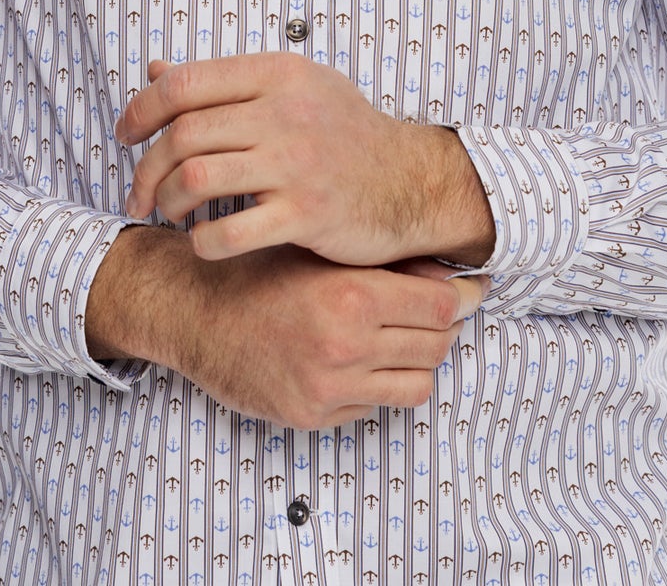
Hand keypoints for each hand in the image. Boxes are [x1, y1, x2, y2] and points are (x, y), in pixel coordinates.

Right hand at [88, 228, 488, 429]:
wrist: (194, 310)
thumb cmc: (258, 268)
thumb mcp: (320, 250)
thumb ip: (382, 263)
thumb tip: (448, 275)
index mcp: (350, 294)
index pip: (441, 305)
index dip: (463, 296)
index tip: (472, 288)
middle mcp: (344, 345)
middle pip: (436, 345)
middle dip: (443, 326)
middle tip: (436, 309)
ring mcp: (329, 387)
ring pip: (415, 383)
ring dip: (417, 359)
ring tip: (402, 336)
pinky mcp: (312, 415)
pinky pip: (375, 405)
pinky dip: (378, 384)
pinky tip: (360, 358)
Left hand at [115, 54, 494, 265]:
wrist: (409, 181)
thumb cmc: (343, 134)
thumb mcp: (292, 89)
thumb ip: (224, 84)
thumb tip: (156, 71)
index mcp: (276, 73)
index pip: (184, 84)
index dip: (140, 110)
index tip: (124, 136)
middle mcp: (284, 111)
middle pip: (182, 136)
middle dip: (146, 170)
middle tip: (138, 194)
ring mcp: (296, 163)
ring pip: (196, 179)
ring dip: (167, 203)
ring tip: (168, 214)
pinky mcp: (307, 213)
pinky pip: (230, 232)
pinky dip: (202, 241)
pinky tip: (204, 240)